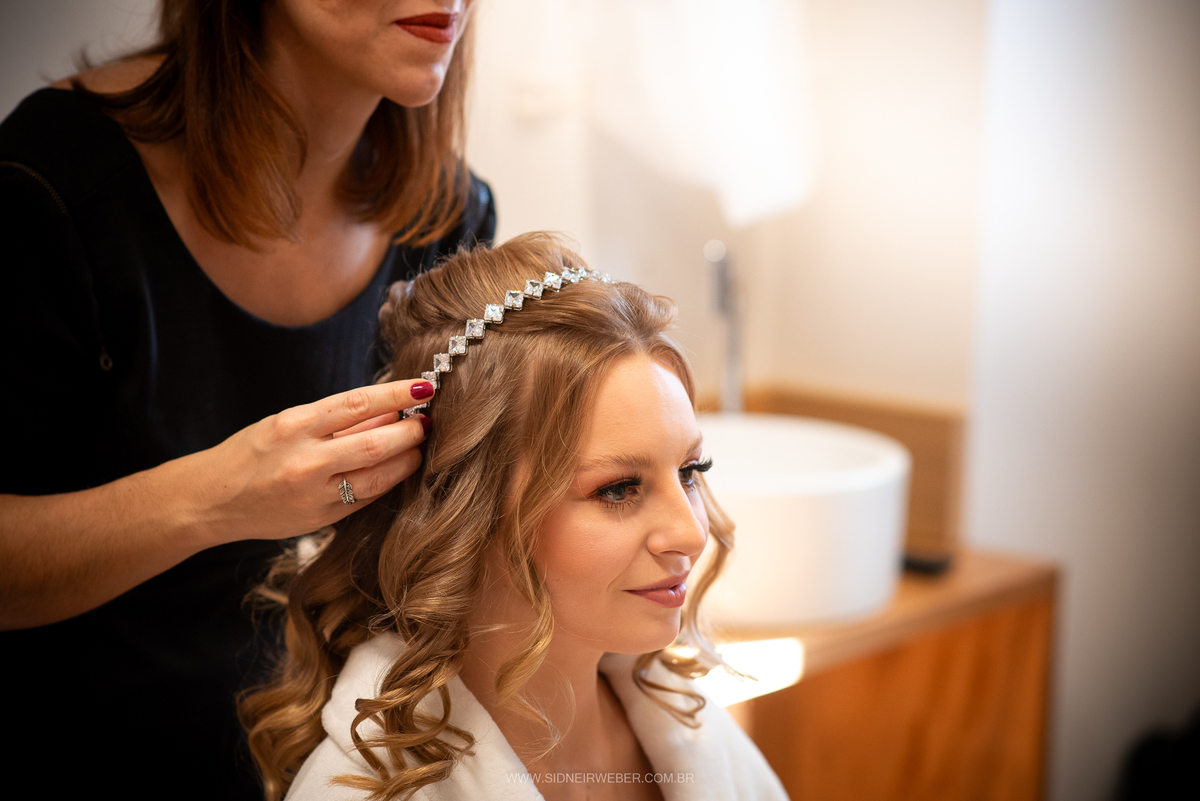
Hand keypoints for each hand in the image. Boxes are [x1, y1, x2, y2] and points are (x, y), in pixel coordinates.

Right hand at [195, 378, 434, 544]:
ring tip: (419, 447)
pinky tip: (398, 470)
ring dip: (407, 460)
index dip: (397, 394)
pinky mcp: (321, 520)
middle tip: (427, 423)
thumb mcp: (287, 423)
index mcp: (294, 426)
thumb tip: (390, 410)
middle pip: (376, 445)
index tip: (424, 386)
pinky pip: (366, 499)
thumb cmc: (252, 453)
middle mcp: (304, 461)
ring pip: (378, 477)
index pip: (357, 404)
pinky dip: (388, 482)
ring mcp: (314, 495)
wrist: (211, 501)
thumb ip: (338, 419)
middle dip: (411, 433)